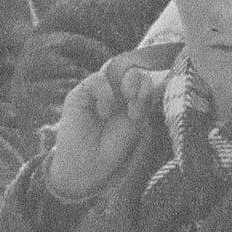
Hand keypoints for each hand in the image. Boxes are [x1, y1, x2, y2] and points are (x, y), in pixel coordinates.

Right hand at [38, 54, 160, 203]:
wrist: (89, 162)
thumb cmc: (113, 146)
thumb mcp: (136, 122)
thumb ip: (143, 100)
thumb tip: (151, 79)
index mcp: (129, 96)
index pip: (142, 78)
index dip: (147, 86)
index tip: (144, 110)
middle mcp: (113, 90)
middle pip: (131, 70)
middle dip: (140, 82)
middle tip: (136, 103)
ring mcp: (97, 91)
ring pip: (115, 69)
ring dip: (127, 85)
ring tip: (127, 108)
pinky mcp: (80, 93)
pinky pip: (97, 80)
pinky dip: (105, 94)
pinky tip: (104, 112)